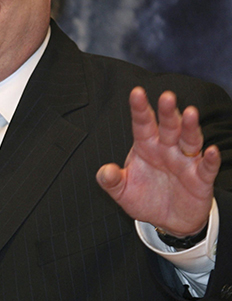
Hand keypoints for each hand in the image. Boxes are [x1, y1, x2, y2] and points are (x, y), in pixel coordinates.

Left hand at [96, 87, 219, 236]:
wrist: (167, 221)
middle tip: (166, 96)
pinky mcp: (200, 179)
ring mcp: (185, 162)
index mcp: (146, 146)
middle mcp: (167, 149)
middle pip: (168, 126)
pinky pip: (206, 167)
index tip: (136, 92)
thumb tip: (104, 172)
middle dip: (167, 112)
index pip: (142, 123)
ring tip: (190, 112)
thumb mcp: (122, 191)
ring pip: (189, 140)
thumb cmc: (144, 198)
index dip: (139, 108)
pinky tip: (210, 151)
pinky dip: (210, 159)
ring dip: (190, 127)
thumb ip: (111, 181)